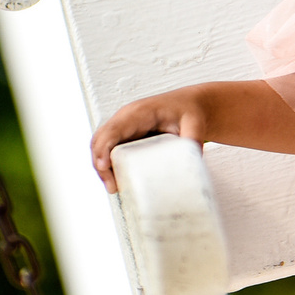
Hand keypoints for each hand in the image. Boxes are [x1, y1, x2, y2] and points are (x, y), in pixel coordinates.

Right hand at [90, 87, 222, 190]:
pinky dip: (108, 165)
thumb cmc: (189, 111)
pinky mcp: (126, 137)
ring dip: (102, 167)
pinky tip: (117, 180)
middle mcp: (126, 119)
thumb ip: (193, 141)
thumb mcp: (194, 124)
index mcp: (138, 112)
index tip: (104, 166)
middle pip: (100, 139)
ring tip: (114, 188)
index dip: (104, 147)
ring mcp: (124, 128)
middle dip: (100, 163)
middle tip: (112, 187)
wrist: (189, 106)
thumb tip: (193, 164)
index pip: (113, 129)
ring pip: (101, 146)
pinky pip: (110, 150)